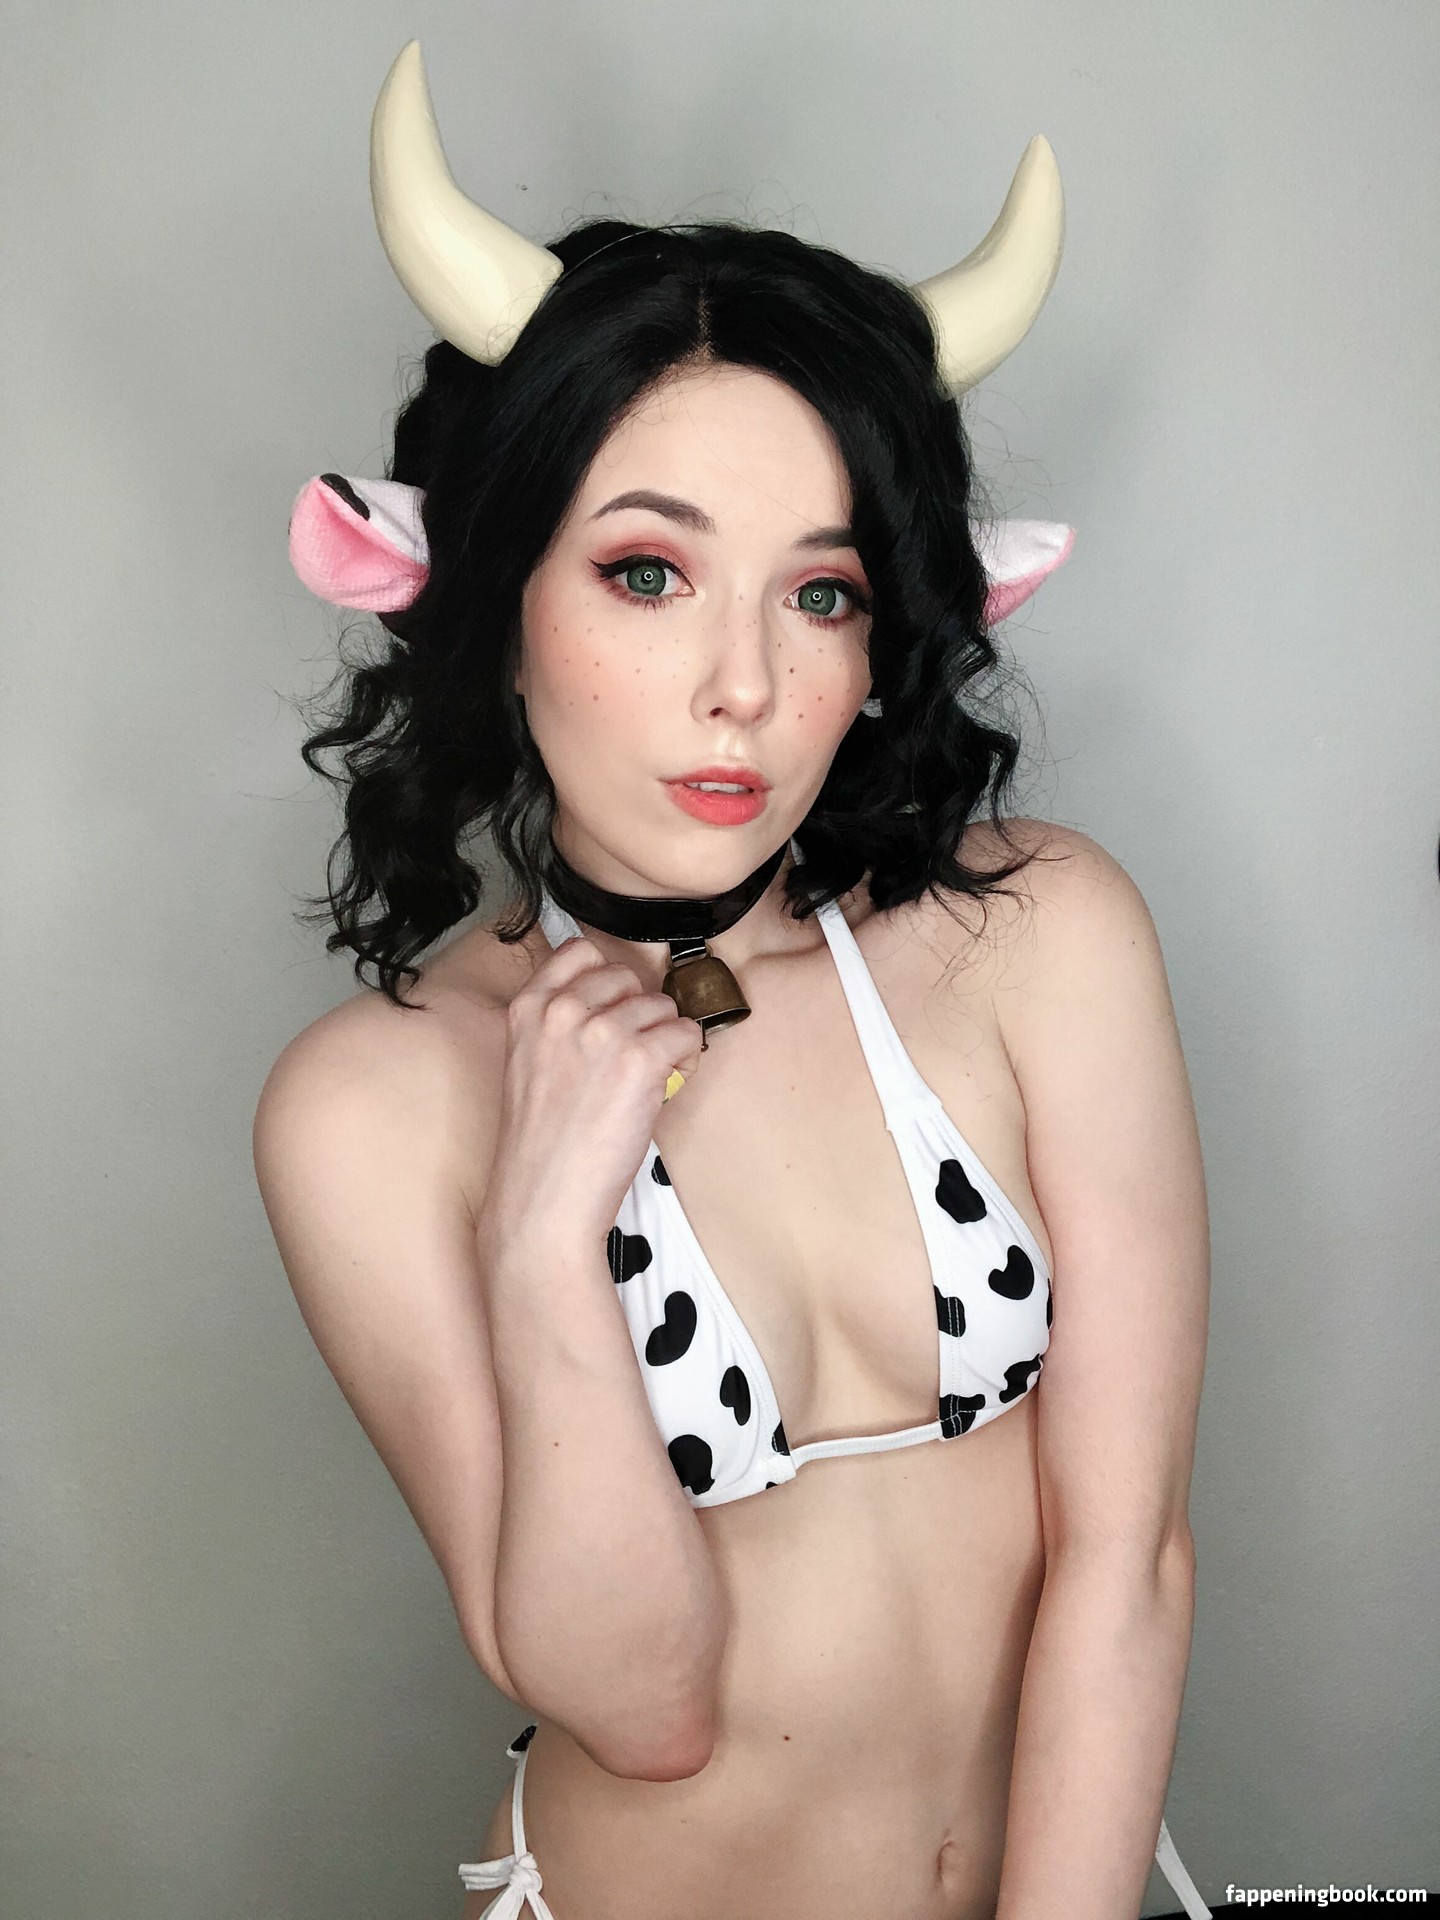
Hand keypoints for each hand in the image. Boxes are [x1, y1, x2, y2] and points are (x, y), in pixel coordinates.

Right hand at [477, 936, 703, 1252]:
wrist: (543, 1201)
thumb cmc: (540, 1147)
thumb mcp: (529, 1065)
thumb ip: (562, 1026)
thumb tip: (620, 1007)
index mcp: (528, 1008)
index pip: (580, 951)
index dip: (608, 981)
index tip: (613, 1009)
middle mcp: (564, 1010)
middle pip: (629, 977)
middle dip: (640, 1013)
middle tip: (634, 1056)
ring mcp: (602, 1031)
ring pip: (663, 1006)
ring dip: (666, 1040)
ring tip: (648, 1081)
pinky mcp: (640, 1059)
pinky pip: (688, 1035)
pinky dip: (686, 1060)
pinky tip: (665, 1089)